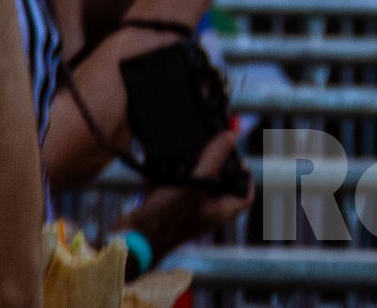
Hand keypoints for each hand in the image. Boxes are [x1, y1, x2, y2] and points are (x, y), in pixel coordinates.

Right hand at [115, 129, 250, 256]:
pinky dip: (161, 172)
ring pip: (190, 180)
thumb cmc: (166, 221)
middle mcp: (203, 211)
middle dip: (210, 161)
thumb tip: (230, 137)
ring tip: (178, 150)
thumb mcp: (195, 185)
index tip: (238, 157)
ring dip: (182, 164)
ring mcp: (183, 209)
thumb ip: (213, 159)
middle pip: (216, 183)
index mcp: (218, 211)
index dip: (245, 176)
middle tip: (206, 145)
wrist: (131, 239)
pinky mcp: (164, 206)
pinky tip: (153, 161)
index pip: (243, 196)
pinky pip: (167, 183)